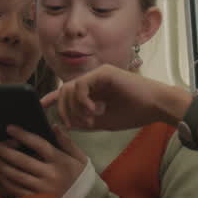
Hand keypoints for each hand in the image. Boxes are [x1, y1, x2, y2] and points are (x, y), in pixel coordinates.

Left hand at [0, 125, 88, 197]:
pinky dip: (8, 182)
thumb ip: (67, 142)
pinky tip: (1, 175)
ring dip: (2, 166)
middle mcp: (50, 174)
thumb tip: (54, 126)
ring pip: (17, 176)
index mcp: (60, 160)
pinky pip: (19, 191)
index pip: (39, 144)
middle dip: (4, 151)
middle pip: (22, 160)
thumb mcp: (80, 157)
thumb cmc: (82, 176)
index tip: (9, 128)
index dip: (23, 135)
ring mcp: (43, 189)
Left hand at [43, 64, 179, 130]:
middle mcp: (94, 79)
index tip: (41, 106)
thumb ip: (84, 121)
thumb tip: (65, 124)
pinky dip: (83, 100)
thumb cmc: (134, 113)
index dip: (53, 99)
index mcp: (94, 90)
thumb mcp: (103, 122)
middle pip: (64, 91)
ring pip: (70, 88)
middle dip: (63, 110)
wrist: (156, 106)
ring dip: (74, 108)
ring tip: (88, 120)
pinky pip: (82, 84)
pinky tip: (93, 110)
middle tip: (72, 124)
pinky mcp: (104, 72)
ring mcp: (98, 74)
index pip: (67, 92)